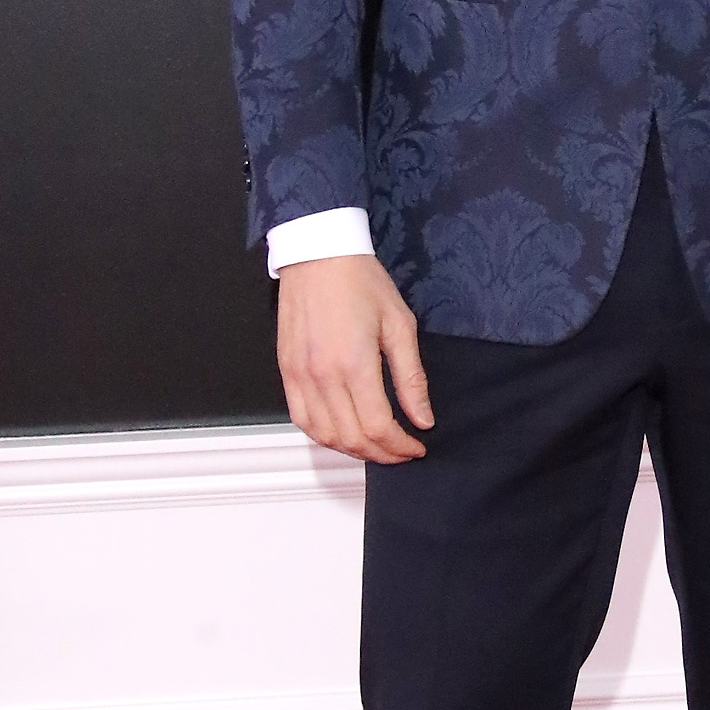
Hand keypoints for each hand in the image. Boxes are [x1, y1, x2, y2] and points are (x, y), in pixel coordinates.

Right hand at [275, 254, 432, 463]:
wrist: (318, 254)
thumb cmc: (361, 282)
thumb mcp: (400, 325)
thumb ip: (411, 378)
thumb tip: (423, 419)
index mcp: (354, 364)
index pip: (377, 427)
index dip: (400, 447)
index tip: (417, 447)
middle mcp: (322, 376)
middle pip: (351, 439)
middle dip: (382, 454)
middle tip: (402, 452)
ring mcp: (299, 375)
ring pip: (324, 435)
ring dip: (352, 450)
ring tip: (376, 447)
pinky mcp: (286, 370)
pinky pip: (301, 418)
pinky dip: (323, 435)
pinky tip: (342, 433)